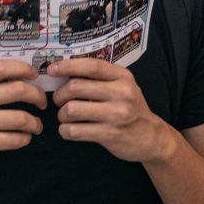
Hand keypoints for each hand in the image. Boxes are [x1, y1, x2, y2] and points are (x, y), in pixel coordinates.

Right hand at [0, 60, 45, 178]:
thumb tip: (27, 74)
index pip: (0, 67)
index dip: (23, 69)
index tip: (36, 75)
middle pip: (16, 89)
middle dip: (37, 96)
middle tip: (42, 103)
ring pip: (19, 117)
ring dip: (34, 122)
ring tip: (36, 125)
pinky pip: (14, 139)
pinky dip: (25, 138)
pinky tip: (24, 138)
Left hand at [49, 58, 168, 162]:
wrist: (151, 137)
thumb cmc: (131, 108)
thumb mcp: (123, 86)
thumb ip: (100, 78)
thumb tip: (65, 71)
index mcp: (122, 77)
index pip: (91, 66)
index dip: (68, 66)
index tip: (52, 69)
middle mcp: (121, 93)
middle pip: (76, 87)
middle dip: (60, 94)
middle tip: (59, 100)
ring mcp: (116, 115)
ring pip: (72, 109)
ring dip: (62, 114)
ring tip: (66, 116)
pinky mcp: (109, 134)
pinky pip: (75, 131)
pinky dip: (65, 130)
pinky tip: (69, 130)